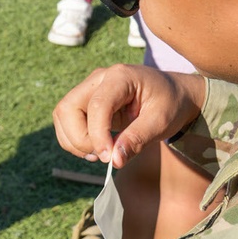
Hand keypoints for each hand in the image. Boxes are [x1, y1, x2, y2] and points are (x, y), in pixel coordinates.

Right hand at [54, 65, 204, 168]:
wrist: (174, 94)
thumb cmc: (170, 103)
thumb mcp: (161, 122)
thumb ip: (137, 139)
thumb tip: (115, 161)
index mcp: (120, 77)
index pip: (97, 105)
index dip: (97, 134)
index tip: (107, 157)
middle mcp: (99, 79)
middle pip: (68, 108)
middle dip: (80, 138)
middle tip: (103, 155)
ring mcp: (89, 89)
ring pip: (63, 116)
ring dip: (74, 141)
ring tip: (100, 153)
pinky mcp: (86, 102)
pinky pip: (67, 122)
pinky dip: (75, 140)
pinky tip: (96, 148)